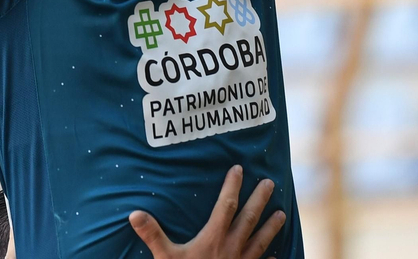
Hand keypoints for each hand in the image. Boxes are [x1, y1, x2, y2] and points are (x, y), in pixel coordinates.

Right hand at [128, 166, 286, 258]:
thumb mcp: (166, 258)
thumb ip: (153, 235)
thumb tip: (135, 214)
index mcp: (214, 238)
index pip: (226, 206)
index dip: (232, 186)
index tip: (239, 169)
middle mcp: (232, 248)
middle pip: (249, 219)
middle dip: (259, 199)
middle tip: (271, 183)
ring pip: (261, 241)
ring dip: (271, 227)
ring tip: (282, 214)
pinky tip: (274, 257)